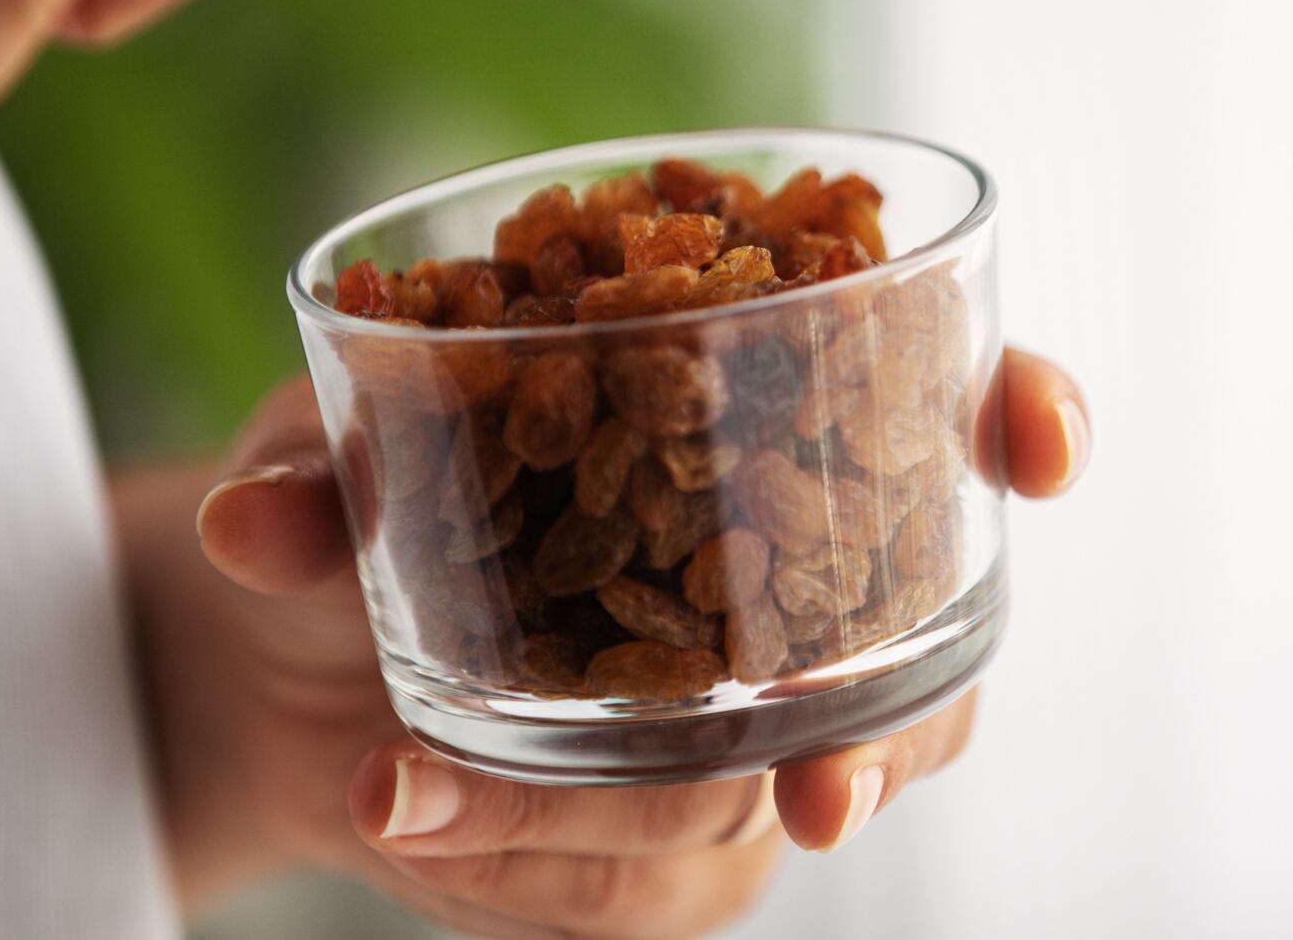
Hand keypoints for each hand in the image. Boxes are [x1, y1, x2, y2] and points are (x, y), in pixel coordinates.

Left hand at [121, 349, 1088, 935]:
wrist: (291, 669)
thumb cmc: (351, 505)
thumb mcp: (325, 464)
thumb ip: (309, 485)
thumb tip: (256, 525)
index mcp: (742, 417)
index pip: (948, 401)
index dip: (1024, 413)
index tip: (1036, 442)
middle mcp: (789, 577)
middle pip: (928, 658)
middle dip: (887, 731)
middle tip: (814, 794)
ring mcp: (758, 726)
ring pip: (784, 802)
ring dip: (613, 824)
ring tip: (414, 804)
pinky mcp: (693, 846)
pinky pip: (668, 897)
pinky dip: (541, 884)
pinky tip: (419, 837)